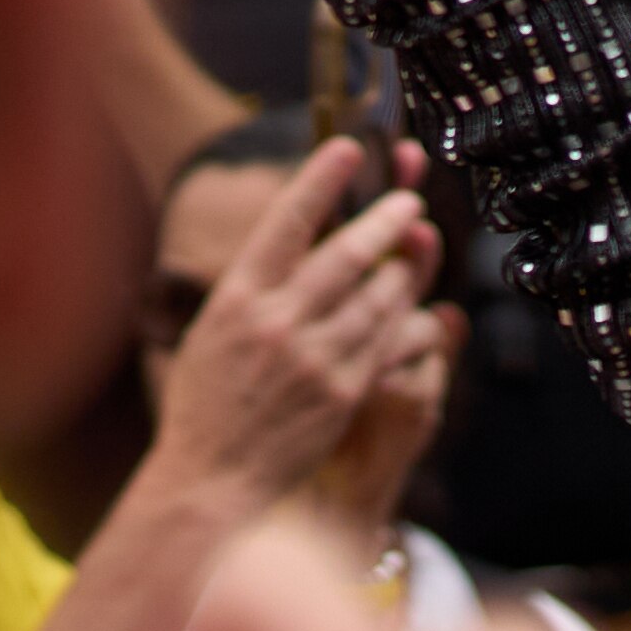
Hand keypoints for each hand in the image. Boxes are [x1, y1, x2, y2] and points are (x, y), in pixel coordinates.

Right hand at [146, 140, 445, 527]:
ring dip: (405, 268)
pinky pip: (391, 340)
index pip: (285, 222)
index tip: (348, 149)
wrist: (212, 480)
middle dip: (386, 220)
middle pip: (348, 252)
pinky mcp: (345, 389)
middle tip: (410, 200)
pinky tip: (419, 306)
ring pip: (380, 294)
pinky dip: (409, 319)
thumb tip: (298, 237)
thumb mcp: (215, 334)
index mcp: (236, 298)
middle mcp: (276, 321)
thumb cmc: (210, 404)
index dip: (320, 180)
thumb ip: (257, 289)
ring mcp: (314, 356)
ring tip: (415, 250)